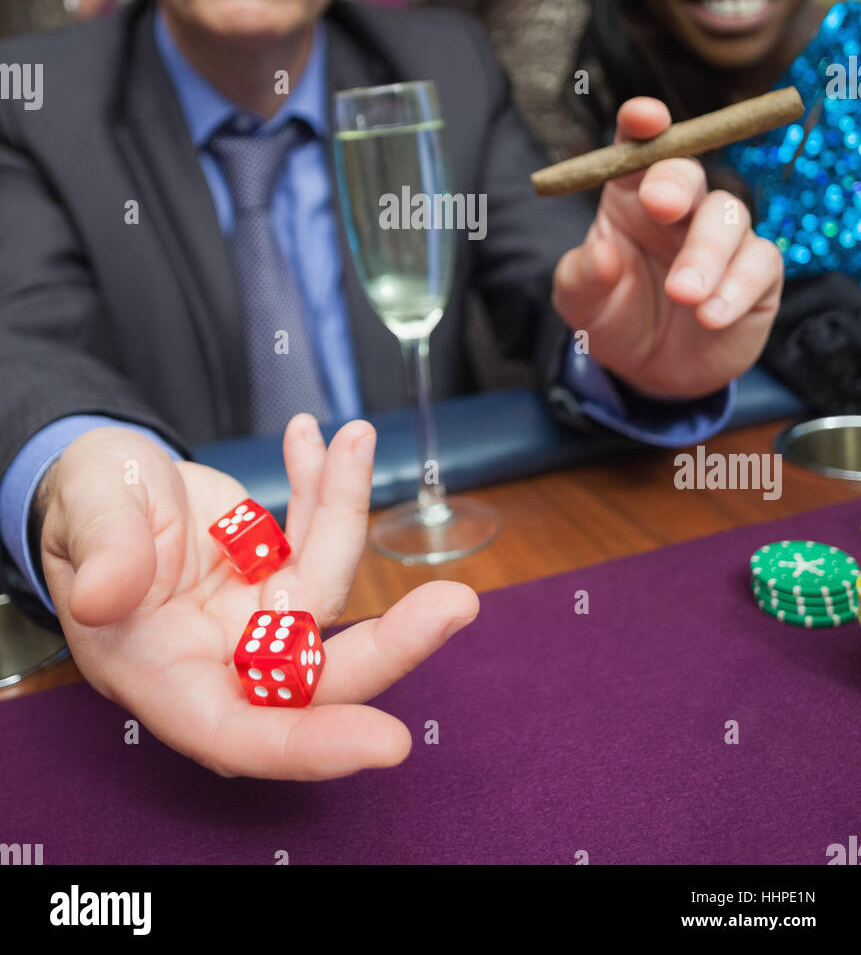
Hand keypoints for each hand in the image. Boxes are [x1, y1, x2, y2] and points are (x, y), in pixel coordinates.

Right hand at [38, 418, 478, 779]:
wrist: (99, 476)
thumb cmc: (84, 503)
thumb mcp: (86, 509)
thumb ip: (103, 549)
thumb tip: (110, 595)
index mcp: (159, 673)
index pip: (240, 732)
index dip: (310, 745)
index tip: (385, 740)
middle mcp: (220, 656)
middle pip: (316, 676)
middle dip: (389, 643)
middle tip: (454, 605)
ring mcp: (254, 613)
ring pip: (327, 587)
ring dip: (348, 511)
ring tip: (354, 438)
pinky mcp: (276, 569)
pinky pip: (315, 534)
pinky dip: (326, 489)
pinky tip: (317, 438)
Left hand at [552, 97, 783, 398]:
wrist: (653, 373)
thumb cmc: (614, 318)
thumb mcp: (580, 305)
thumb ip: (581, 278)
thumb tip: (602, 256)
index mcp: (630, 196)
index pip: (638, 148)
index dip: (643, 124)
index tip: (644, 117)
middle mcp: (679, 207)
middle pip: (687, 171)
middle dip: (676, 182)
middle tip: (661, 206)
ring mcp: (721, 236)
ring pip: (728, 216)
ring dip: (705, 253)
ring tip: (682, 296)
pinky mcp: (757, 271)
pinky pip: (760, 262)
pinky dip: (736, 288)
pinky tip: (710, 316)